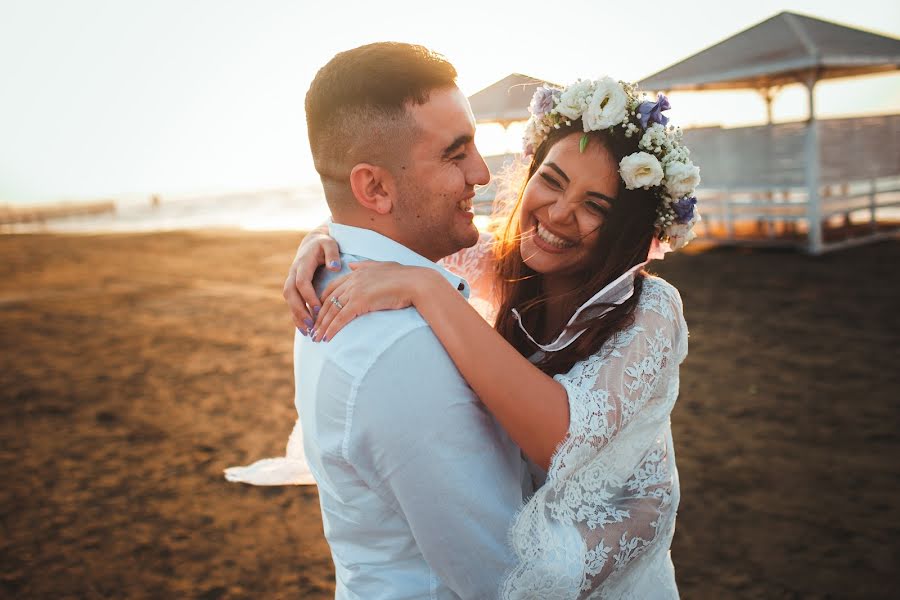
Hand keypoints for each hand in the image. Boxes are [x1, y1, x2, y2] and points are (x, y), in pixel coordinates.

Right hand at [283, 224, 341, 333]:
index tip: (319, 308)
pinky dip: (296, 317)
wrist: (313, 243)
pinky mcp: (293, 289)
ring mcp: (291, 281)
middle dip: (299, 310)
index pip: (302, 282)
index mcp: (302, 264)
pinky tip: (305, 330)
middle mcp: (293, 273)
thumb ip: (332, 253)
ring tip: (308, 332)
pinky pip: (291, 304)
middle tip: (311, 324)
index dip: (309, 296)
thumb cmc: (324, 245)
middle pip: (290, 294)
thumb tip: (334, 266)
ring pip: (289, 301)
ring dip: (297, 317)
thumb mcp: (329, 244)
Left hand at [311, 262, 432, 341]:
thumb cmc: (404, 276)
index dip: (322, 302)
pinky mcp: (360, 302)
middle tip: (312, 330)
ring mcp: (355, 291)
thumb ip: (365, 266)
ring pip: (332, 311)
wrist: (416, 283)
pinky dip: (332, 329)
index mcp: (356, 273)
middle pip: (328, 301)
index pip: (332, 288)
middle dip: (318, 317)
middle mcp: (352, 280)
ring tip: (315, 338)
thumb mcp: (382, 266)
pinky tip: (327, 338)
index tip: (317, 314)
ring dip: (322, 326)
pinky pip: (341, 318)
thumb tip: (351, 265)